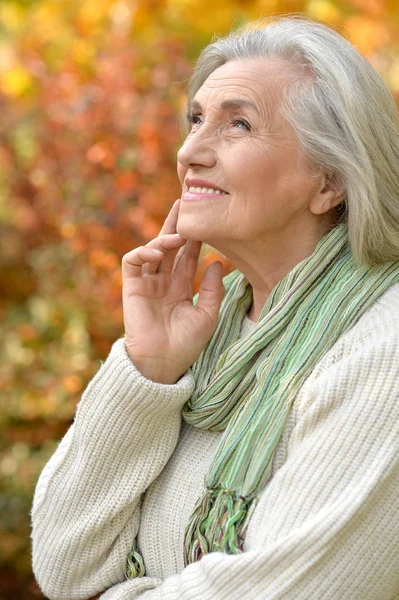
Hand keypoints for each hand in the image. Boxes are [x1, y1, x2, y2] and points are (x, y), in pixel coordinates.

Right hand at [122, 199, 224, 383]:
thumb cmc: (186, 345)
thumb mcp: (207, 316)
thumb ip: (212, 289)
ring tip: (178, 235)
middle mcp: (163, 282)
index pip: (187, 257)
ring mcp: (146, 284)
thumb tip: (217, 262)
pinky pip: (133, 262)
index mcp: (180, 288)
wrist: (162, 364)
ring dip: (164, 239)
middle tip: (185, 202)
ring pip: (152, 250)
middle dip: (176, 225)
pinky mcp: (131, 287)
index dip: (196, 239)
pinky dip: (143, 252)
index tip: (207, 220)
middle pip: (169, 247)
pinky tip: (157, 252)